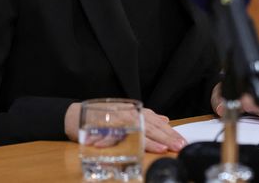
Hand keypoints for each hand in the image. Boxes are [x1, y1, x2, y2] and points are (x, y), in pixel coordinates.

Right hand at [65, 103, 186, 152]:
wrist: (76, 114)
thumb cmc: (102, 116)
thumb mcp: (126, 114)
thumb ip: (146, 117)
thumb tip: (165, 119)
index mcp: (136, 111)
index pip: (157, 122)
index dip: (170, 131)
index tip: (182, 140)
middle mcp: (131, 112)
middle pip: (153, 126)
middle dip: (168, 136)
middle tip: (181, 145)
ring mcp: (121, 118)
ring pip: (143, 129)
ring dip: (157, 140)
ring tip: (169, 147)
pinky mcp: (112, 126)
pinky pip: (128, 134)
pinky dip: (139, 140)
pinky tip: (148, 145)